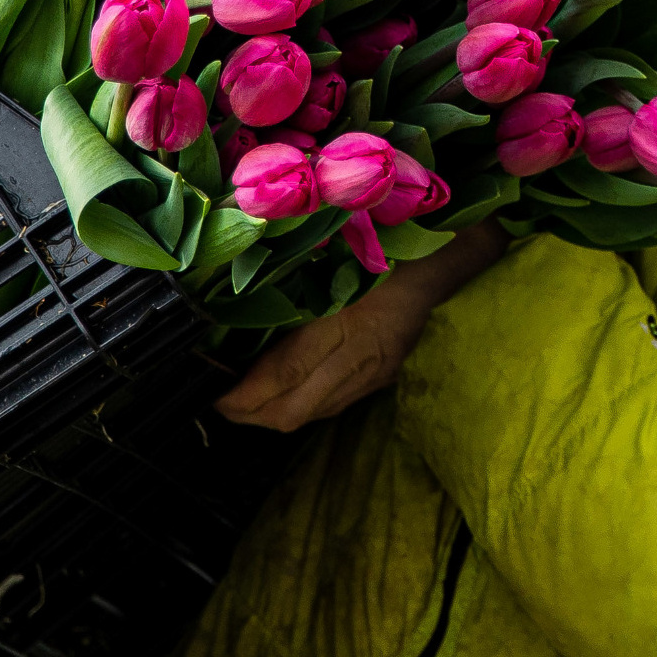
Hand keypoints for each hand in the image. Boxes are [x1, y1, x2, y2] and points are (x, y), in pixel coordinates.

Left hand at [215, 222, 507, 431]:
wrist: (445, 256)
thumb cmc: (384, 242)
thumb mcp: (333, 254)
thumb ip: (290, 281)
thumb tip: (238, 302)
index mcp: (345, 323)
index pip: (284, 373)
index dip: (243, 391)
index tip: (211, 390)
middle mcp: (359, 359)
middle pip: (292, 409)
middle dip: (249, 414)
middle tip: (218, 401)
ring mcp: (374, 373)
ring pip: (313, 413)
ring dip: (273, 414)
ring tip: (243, 401)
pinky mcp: (383, 377)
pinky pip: (334, 405)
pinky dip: (302, 405)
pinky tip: (285, 393)